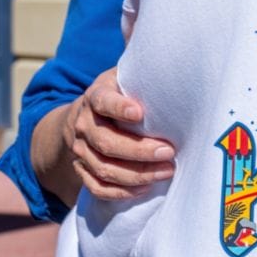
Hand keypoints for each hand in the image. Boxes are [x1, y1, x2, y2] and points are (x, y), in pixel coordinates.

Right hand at [61, 67, 174, 200]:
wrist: (84, 117)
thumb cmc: (119, 94)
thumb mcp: (125, 77)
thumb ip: (143, 74)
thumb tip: (175, 64)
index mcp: (95, 97)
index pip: (103, 102)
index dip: (119, 107)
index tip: (139, 113)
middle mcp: (83, 124)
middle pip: (106, 142)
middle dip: (139, 150)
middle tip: (169, 151)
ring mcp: (80, 150)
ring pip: (104, 168)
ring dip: (137, 174)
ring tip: (167, 171)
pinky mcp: (82, 170)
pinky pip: (97, 187)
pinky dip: (121, 192)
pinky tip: (146, 188)